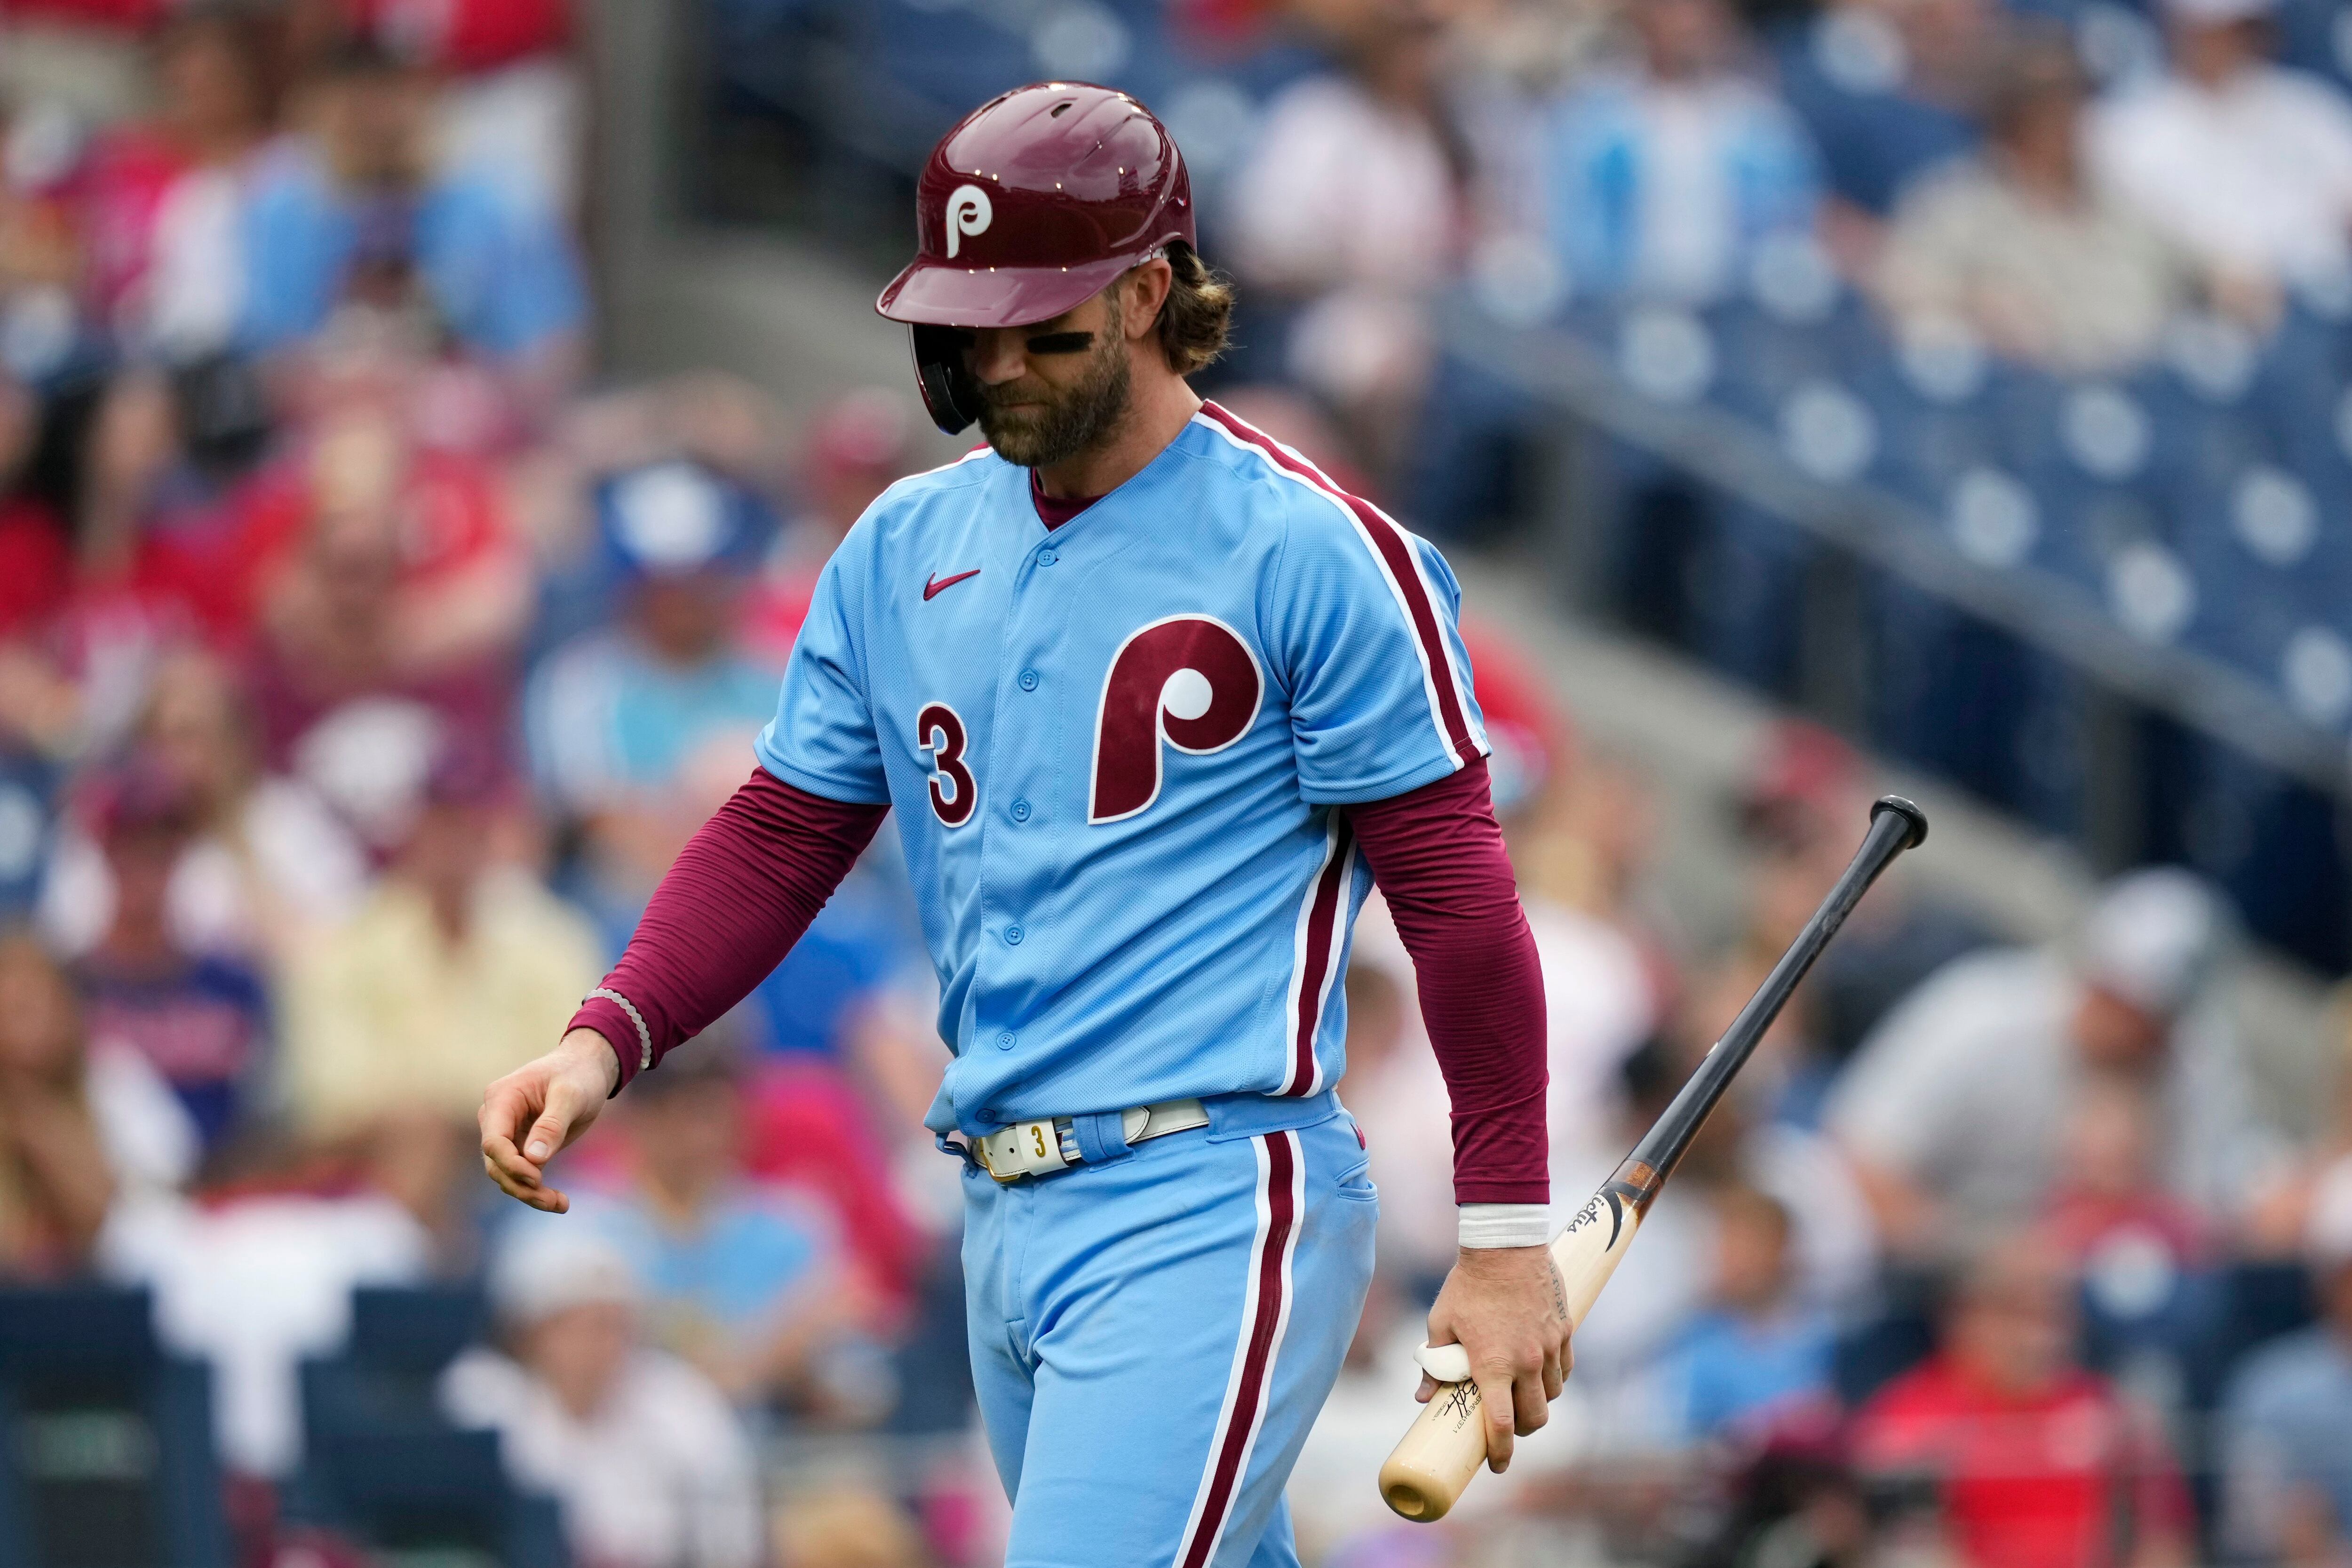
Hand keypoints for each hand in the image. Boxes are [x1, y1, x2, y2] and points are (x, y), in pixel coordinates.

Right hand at [478, 1028, 619, 1212]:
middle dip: (521, 1185)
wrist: (588, 1068)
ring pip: (506, 1174)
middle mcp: (497, 1118)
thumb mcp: (571, 1094)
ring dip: (529, 1193)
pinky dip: (536, 1189)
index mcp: (501, 1099)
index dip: (511, 1164)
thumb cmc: (578, 1074)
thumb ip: (552, 1124)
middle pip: (496, 1163)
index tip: (538, 1178)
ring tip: (561, 1204)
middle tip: (553, 1201)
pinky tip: (560, 1202)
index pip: (494, 1141)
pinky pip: (522, 1174)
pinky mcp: (522, 1146)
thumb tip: (534, 1159)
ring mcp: (508, 1134)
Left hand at [1418, 1245, 1573, 1473]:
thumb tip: (1421, 1396)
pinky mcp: (1563, 1330)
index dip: (1500, 1453)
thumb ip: (1434, 1363)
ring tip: (1523, 1398)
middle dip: (1522, 1432)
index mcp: (1493, 1365)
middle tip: (1508, 1429)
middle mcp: (1526, 1361)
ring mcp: (1549, 1346)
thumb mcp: (1440, 1323)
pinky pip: (1565, 1368)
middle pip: (1535, 1418)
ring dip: (1540, 1404)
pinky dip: (1555, 1378)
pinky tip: (1541, 1374)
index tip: (1496, 1466)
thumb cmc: (1466, 1284)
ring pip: (1554, 1395)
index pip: (1502, 1426)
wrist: (1504, 1243)